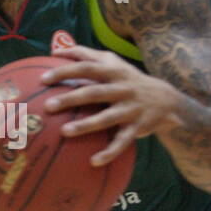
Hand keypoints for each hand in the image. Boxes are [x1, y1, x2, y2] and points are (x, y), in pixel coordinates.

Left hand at [41, 45, 179, 166]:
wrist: (166, 100)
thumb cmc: (128, 79)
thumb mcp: (113, 62)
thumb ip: (86, 54)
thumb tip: (56, 49)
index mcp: (113, 71)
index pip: (87, 67)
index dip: (66, 71)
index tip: (44, 78)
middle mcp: (122, 88)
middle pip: (94, 92)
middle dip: (71, 98)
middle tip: (48, 105)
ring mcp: (130, 109)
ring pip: (106, 118)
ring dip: (85, 125)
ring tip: (64, 131)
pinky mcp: (137, 128)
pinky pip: (121, 142)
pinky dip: (109, 152)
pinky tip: (93, 162)